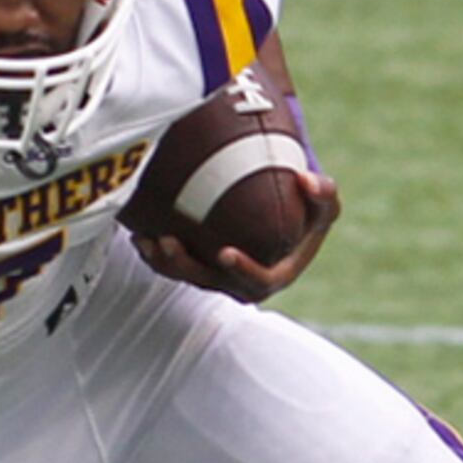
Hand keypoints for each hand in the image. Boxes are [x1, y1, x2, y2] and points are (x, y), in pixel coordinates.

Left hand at [130, 170, 340, 304]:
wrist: (281, 217)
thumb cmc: (307, 212)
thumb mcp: (324, 205)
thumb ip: (323, 193)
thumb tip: (306, 179)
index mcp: (276, 275)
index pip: (259, 281)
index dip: (242, 269)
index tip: (225, 251)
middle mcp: (243, 284)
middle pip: (209, 282)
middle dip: (184, 266)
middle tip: (167, 241)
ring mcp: (218, 278)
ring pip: (185, 276)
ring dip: (161, 262)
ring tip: (144, 238)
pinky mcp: (199, 268)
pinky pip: (173, 267)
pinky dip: (154, 254)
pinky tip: (138, 233)